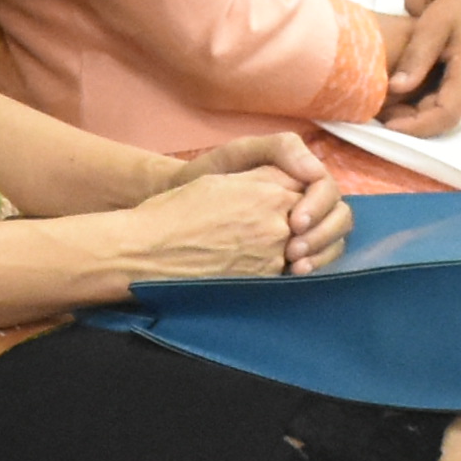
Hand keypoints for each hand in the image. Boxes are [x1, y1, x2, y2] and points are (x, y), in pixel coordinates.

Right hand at [97, 162, 327, 280]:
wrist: (147, 251)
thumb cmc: (174, 212)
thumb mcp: (221, 179)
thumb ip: (261, 179)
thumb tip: (288, 184)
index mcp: (266, 189)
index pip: (310, 188)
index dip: (305, 196)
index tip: (296, 203)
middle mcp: (276, 220)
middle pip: (314, 220)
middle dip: (308, 225)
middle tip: (294, 233)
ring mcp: (272, 254)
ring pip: (306, 250)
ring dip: (299, 251)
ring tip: (273, 251)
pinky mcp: (262, 281)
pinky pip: (286, 274)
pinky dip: (282, 271)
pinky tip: (259, 268)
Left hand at [193, 133, 351, 272]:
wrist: (181, 200)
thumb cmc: (212, 174)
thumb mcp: (242, 152)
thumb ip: (281, 149)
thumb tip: (315, 171)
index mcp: (302, 180)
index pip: (329, 191)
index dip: (318, 207)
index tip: (294, 222)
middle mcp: (310, 205)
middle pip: (339, 219)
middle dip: (322, 235)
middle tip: (292, 250)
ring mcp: (304, 232)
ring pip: (333, 244)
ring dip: (321, 256)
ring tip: (295, 268)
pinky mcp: (292, 255)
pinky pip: (317, 263)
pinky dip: (312, 270)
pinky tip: (293, 276)